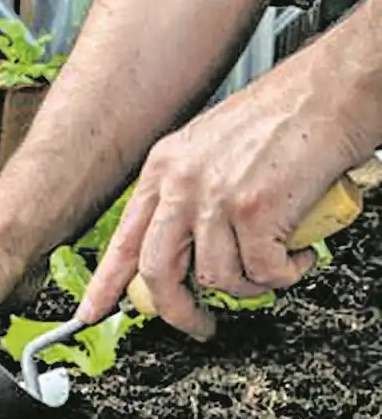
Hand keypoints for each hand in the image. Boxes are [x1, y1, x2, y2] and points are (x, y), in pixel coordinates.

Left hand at [76, 64, 364, 339]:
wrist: (328, 93)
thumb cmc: (281, 120)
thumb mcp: (209, 151)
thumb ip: (188, 196)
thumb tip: (186, 253)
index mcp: (163, 168)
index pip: (123, 239)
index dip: (106, 283)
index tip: (91, 312)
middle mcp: (180, 183)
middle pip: (157, 271)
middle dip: (177, 310)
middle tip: (200, 325)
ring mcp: (215, 197)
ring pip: (218, 278)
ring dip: (251, 285)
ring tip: (274, 263)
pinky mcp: (255, 211)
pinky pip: (264, 273)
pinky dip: (286, 273)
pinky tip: (298, 252)